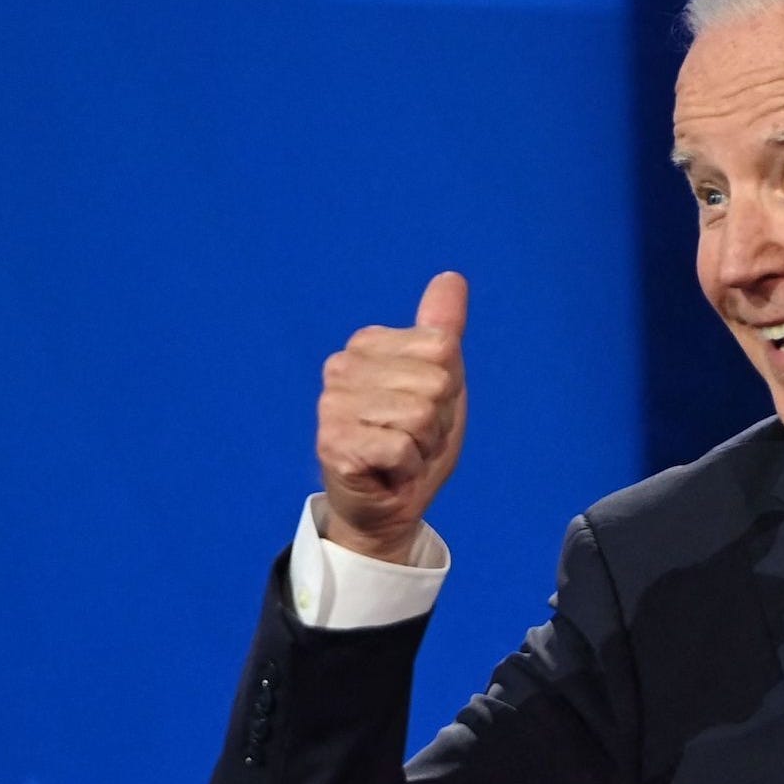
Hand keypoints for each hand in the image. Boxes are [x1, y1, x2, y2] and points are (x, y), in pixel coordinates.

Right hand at [315, 271, 467, 562]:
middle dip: (437, 421)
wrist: (387, 506)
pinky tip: (386, 471)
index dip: (448, 389)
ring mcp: (332, 403)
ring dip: (422, 447)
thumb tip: (452, 277)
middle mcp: (342, 365)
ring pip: (420, 415)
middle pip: (436, 382)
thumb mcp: (440, 382)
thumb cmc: (413, 442)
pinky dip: (406, 467)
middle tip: (412, 439)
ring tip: (400, 455)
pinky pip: (401, 447)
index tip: (425, 411)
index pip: (443, 348)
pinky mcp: (332, 442)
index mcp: (368, 343)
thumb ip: (443, 329)